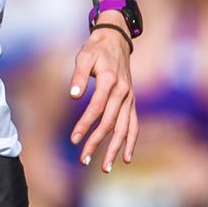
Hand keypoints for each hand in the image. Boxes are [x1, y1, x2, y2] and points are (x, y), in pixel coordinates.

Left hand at [67, 27, 139, 172]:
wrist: (116, 39)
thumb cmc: (96, 49)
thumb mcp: (84, 57)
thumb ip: (79, 76)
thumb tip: (74, 95)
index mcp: (111, 80)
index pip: (97, 108)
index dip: (85, 124)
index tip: (73, 139)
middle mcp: (124, 91)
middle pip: (111, 123)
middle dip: (97, 143)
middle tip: (84, 160)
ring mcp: (130, 98)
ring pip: (125, 128)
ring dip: (115, 149)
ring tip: (104, 167)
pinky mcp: (131, 102)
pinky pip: (134, 125)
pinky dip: (131, 142)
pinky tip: (126, 158)